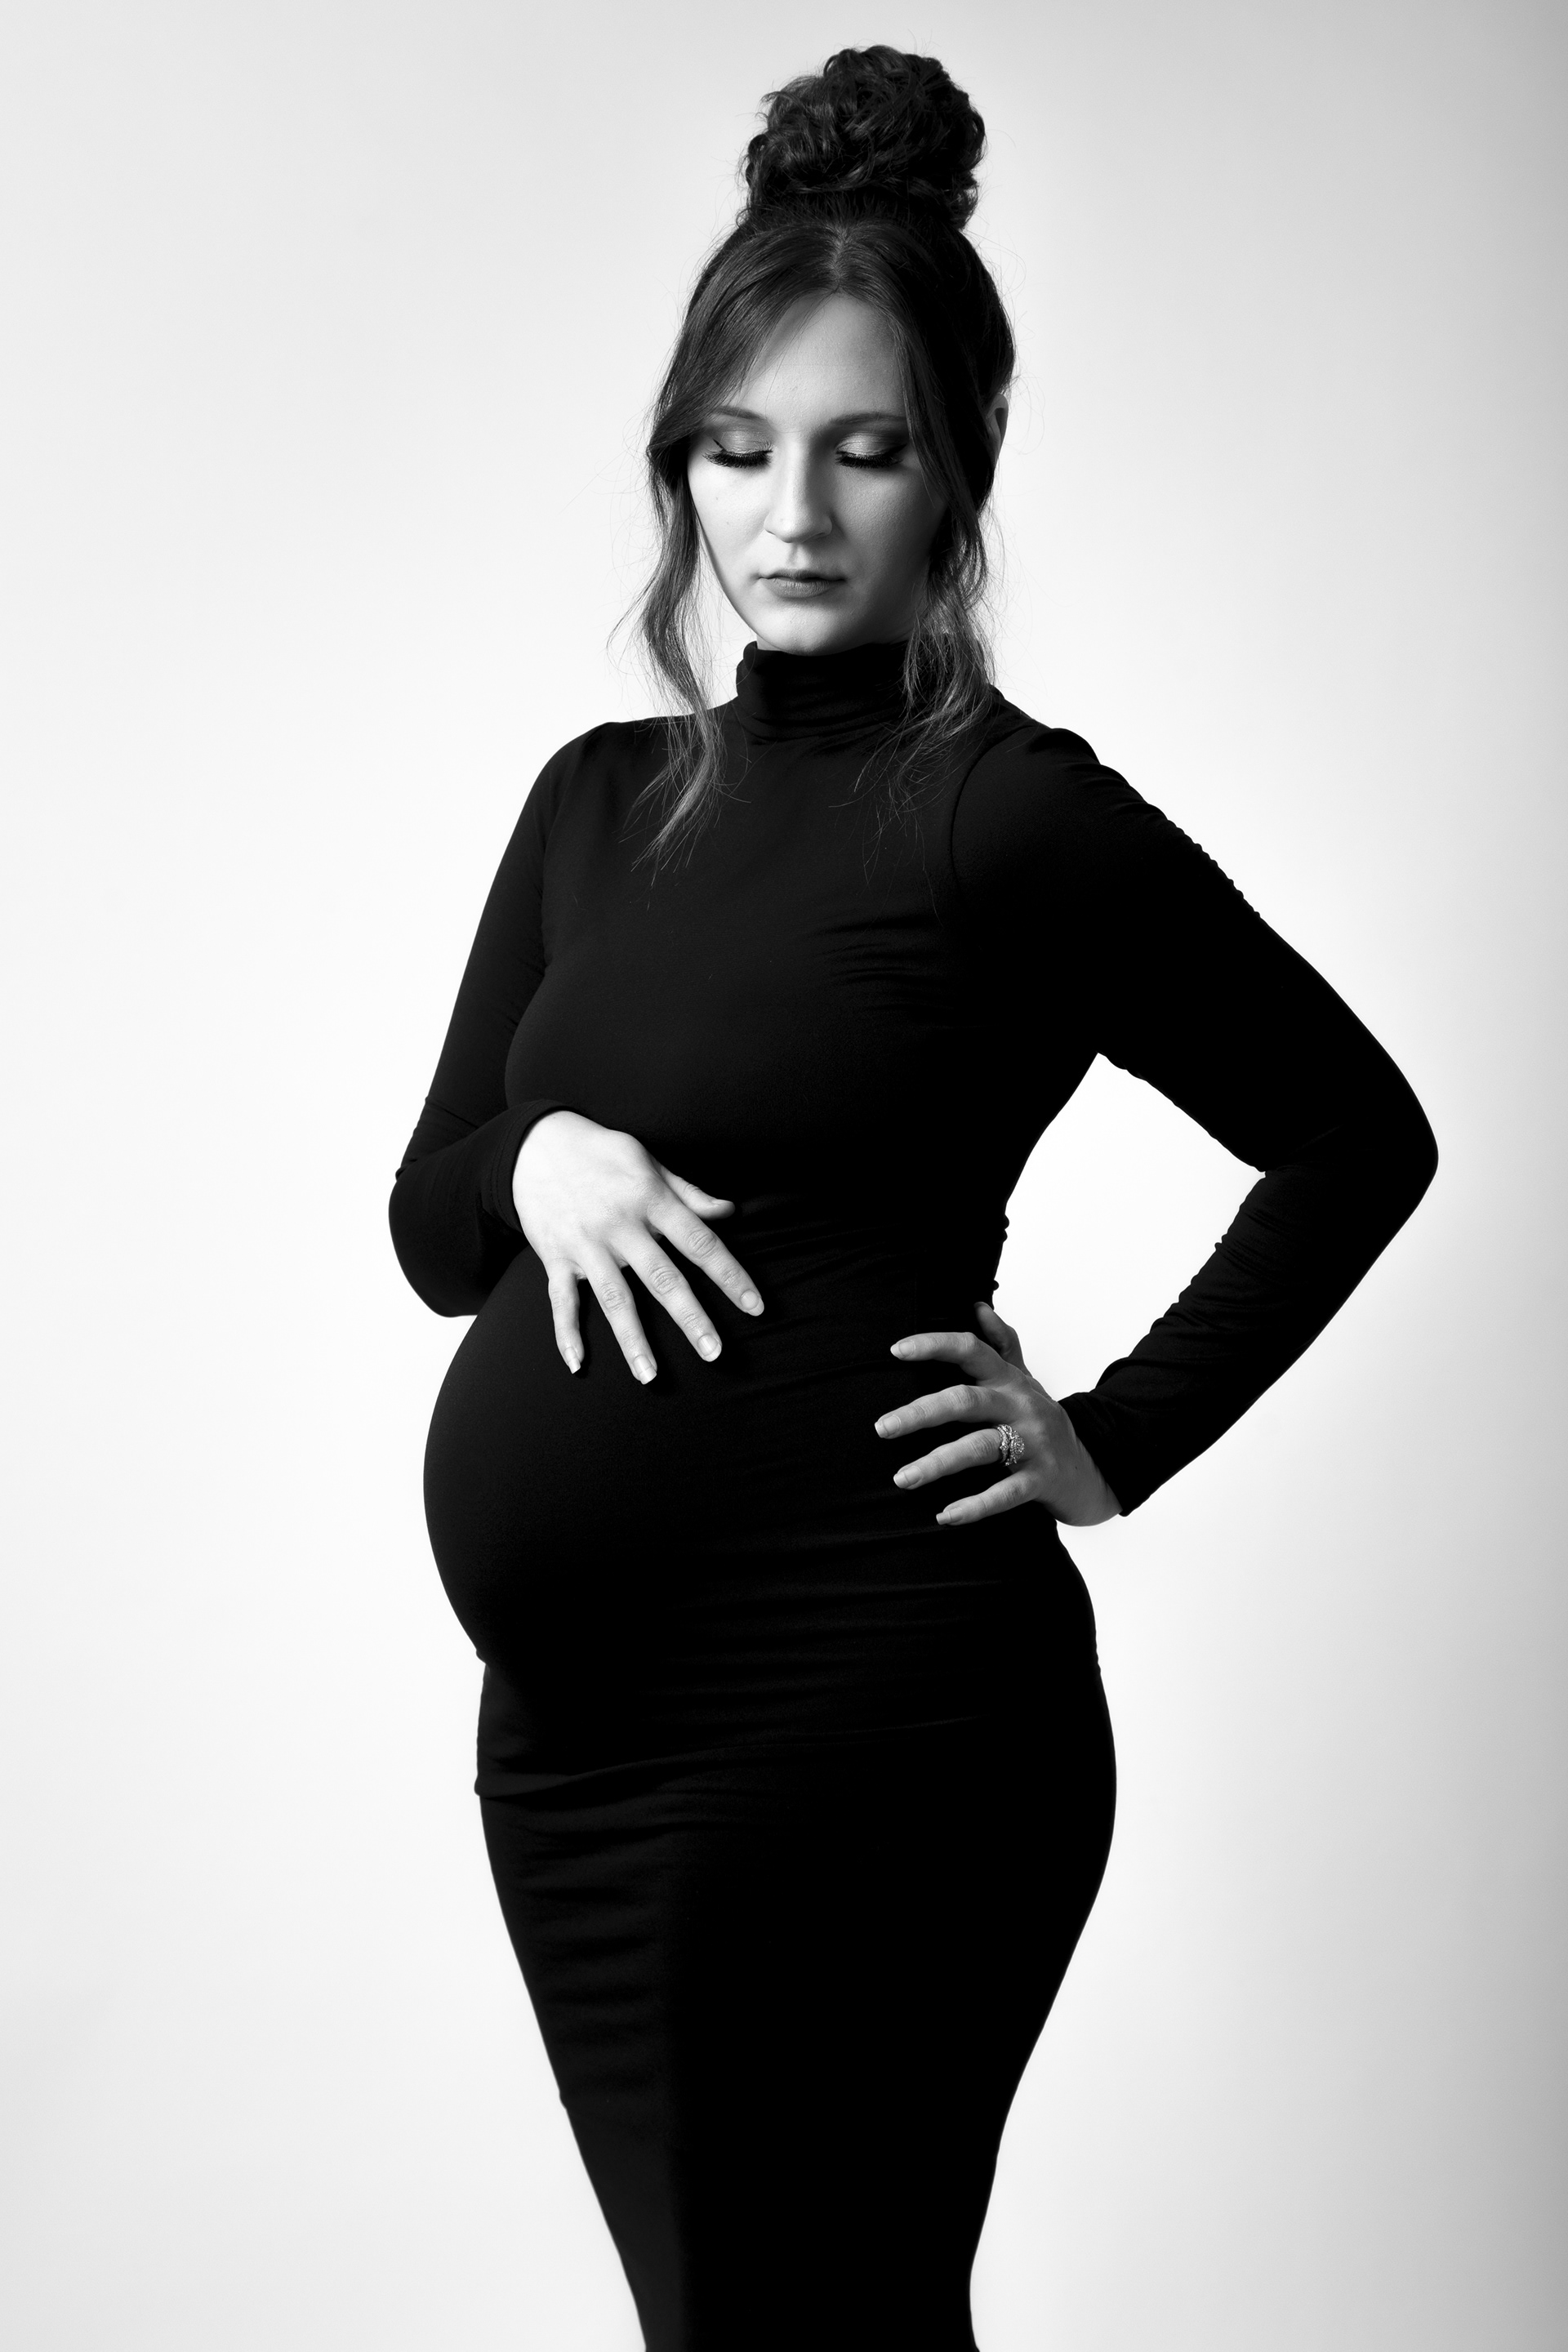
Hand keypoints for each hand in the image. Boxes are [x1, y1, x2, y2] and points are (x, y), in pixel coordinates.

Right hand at [512, 1110, 762, 1379]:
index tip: (754, 1307)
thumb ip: (689, 1192)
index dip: (730, 1275)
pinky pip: (561, 1301)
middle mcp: (620, 1225)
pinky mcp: (555, 1257)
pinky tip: (578, 1364)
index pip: (699, 1242)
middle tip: (715, 1353)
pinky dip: (566, 1333)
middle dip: (690, 1318)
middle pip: (661, 1278)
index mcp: (650, 1199)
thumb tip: (729, 1212)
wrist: (534, 1145)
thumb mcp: (649, 1161)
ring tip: (650, 1376)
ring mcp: (586, 1244)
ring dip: (632, 1340)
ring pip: (613, 1299)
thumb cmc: (602, 1153)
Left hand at [874, 1300, 1120, 1527]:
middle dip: (920, 1413)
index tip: (895, 1350)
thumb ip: (1003, 1343)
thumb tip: (978, 1305)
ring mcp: (1033, 1442)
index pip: (971, 1350)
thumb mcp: (1026, 1378)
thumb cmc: (1043, 1420)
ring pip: (979, 1448)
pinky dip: (975, 1506)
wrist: (1093, 1468)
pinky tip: (945, 1516)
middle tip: (882, 1428)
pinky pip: (1005, 1493)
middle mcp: (1020, 1405)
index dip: (934, 1345)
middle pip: (965, 1401)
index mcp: (1009, 1380)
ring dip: (937, 1464)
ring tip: (902, 1479)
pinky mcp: (1042, 1479)